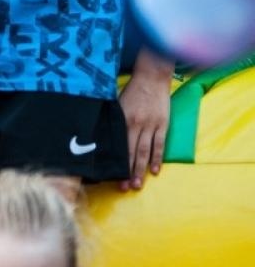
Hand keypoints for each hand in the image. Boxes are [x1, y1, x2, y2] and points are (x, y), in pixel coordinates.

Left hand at [118, 56, 171, 190]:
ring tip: (137, 185)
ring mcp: (151, 125)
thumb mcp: (117, 104)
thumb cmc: (132, 91)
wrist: (151, 78)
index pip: (118, 145)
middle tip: (125, 187)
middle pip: (131, 152)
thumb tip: (103, 137)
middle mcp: (136, 124)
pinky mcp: (163, 124)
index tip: (111, 175)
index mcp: (122, 119)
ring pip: (145, 151)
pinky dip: (157, 158)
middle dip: (127, 171)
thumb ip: (113, 120)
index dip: (116, 161)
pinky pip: (160, 144)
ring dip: (141, 169)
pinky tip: (154, 171)